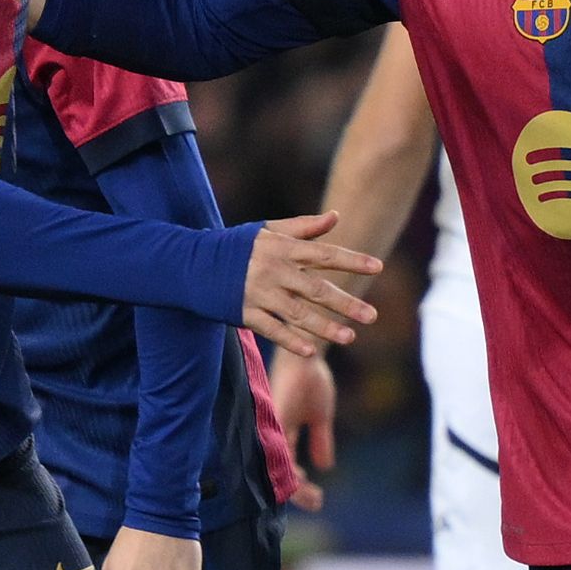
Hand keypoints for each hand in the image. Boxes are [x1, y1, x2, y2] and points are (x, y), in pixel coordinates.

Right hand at [242, 211, 381, 356]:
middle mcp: (273, 271)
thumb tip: (335, 217)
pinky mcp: (245, 313)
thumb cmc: (237, 246)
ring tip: (350, 337)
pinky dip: (290, 340)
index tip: (378, 266)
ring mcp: (259, 294)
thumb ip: (304, 227)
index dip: (351, 260)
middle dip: (345, 303)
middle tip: (372, 316)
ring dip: (324, 327)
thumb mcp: (268, 231)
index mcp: (282, 248)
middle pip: (316, 289)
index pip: (324, 254)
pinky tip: (310, 351)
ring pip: (297, 314)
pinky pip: (272, 329)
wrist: (192, 264)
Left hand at [269, 346, 337, 508]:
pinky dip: (290, 471)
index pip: (289, 468)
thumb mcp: (321, 416)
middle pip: (282, 473)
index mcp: (284, 433)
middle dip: (299, 494)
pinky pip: (280, 452)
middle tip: (317, 503)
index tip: (318, 499)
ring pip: (280, 468)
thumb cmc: (310, 378)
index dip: (301, 488)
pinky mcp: (277, 418)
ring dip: (297, 487)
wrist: (309, 353)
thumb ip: (320, 440)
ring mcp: (275, 427)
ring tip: (313, 497)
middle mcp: (276, 433)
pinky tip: (301, 481)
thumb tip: (325, 467)